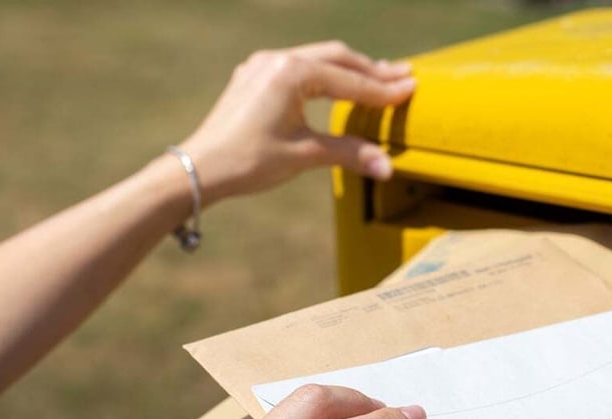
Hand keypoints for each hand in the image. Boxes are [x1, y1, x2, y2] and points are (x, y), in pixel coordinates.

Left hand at [181, 41, 414, 205]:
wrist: (200, 169)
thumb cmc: (248, 161)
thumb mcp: (304, 155)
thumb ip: (349, 154)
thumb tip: (388, 167)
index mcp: (292, 73)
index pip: (350, 81)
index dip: (383, 89)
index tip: (411, 90)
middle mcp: (277, 60)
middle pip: (338, 58)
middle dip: (371, 69)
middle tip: (403, 75)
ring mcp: (263, 66)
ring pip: (318, 60)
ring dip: (349, 70)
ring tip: (378, 78)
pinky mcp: (254, 78)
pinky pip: (299, 68)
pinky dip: (325, 75)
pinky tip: (337, 85)